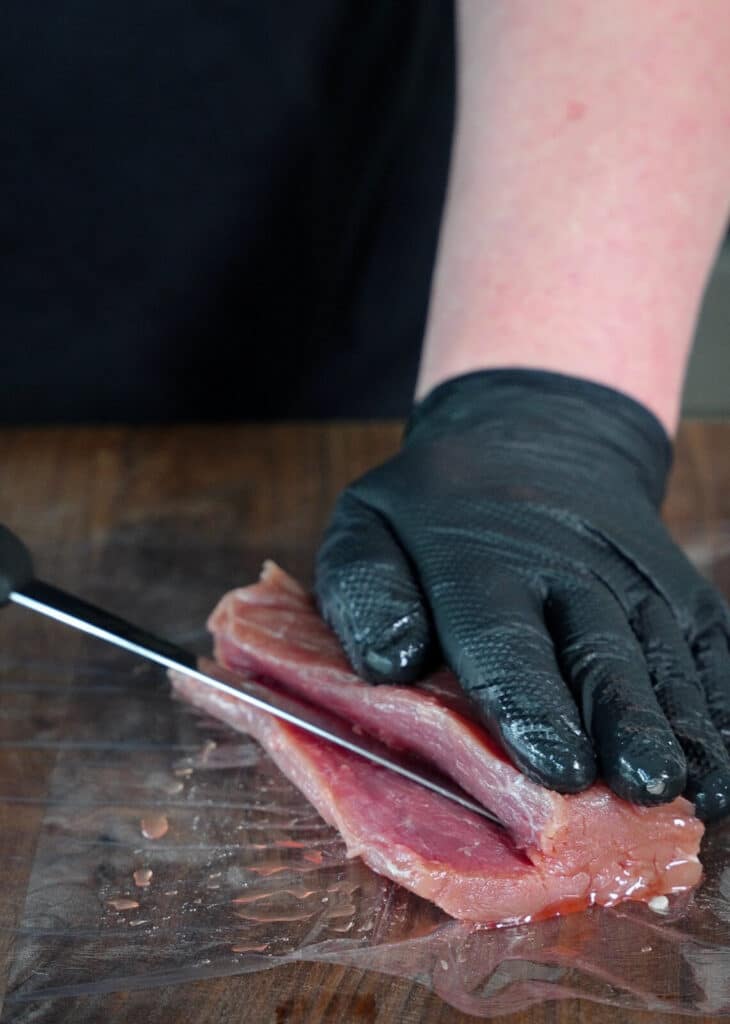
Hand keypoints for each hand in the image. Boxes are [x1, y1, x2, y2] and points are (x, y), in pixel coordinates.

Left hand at [315, 370, 729, 820]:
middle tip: (641, 783)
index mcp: (478, 556)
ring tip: (690, 788)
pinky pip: (707, 644)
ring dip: (679, 723)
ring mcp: (630, 574)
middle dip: (622, 720)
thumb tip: (390, 663)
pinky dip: (718, 706)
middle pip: (598, 649)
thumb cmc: (435, 511)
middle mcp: (566, 564)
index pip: (502, 634)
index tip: (555, 765)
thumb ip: (366, 590)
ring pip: (660, 653)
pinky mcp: (676, 587)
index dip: (531, 702)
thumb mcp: (369, 527)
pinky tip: (721, 767)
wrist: (534, 435)